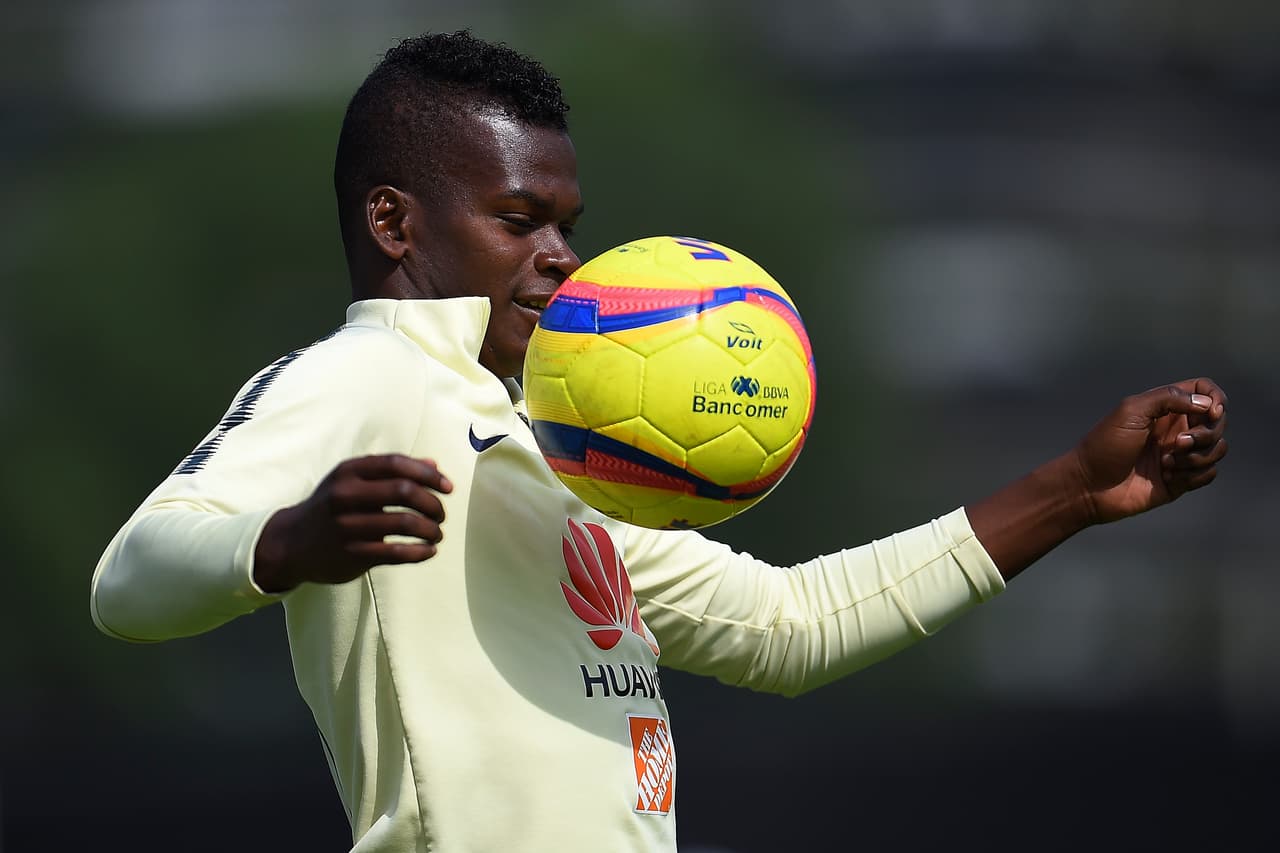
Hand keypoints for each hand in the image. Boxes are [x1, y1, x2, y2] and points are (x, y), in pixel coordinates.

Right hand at [253, 454, 453, 592]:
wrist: (290, 543)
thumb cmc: (331, 506)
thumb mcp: (352, 480)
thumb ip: (391, 472)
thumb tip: (434, 464)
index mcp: (349, 471)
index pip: (397, 464)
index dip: (429, 474)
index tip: (448, 488)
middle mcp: (347, 495)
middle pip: (405, 492)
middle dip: (433, 503)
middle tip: (442, 514)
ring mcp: (348, 526)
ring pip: (405, 523)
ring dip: (431, 529)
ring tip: (437, 534)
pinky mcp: (352, 554)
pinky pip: (397, 552)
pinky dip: (420, 552)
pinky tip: (429, 551)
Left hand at [1072, 378, 1227, 523]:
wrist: (1090, 485)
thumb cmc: (1104, 445)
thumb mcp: (1132, 410)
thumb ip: (1168, 397)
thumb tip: (1206, 403)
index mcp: (1166, 408)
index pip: (1205, 392)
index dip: (1216, 398)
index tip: (1212, 412)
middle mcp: (1177, 428)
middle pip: (1218, 422)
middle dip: (1205, 434)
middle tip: (1178, 443)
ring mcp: (1181, 455)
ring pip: (1217, 449)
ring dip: (1197, 457)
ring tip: (1165, 463)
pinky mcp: (1181, 480)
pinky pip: (1209, 474)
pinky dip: (1193, 476)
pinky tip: (1167, 477)